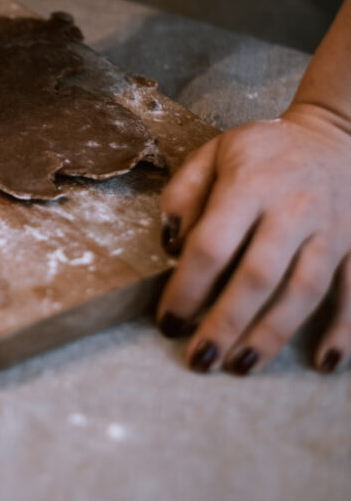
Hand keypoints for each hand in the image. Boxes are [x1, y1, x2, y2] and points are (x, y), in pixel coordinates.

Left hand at [157, 102, 350, 374]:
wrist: (336, 134)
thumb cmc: (262, 151)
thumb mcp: (214, 153)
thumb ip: (184, 194)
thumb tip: (170, 246)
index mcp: (250, 186)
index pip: (212, 245)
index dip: (187, 289)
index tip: (167, 322)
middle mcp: (294, 210)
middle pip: (258, 277)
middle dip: (226, 323)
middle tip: (200, 360)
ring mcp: (332, 230)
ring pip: (303, 291)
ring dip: (272, 334)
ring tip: (241, 366)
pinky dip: (344, 330)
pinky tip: (324, 362)